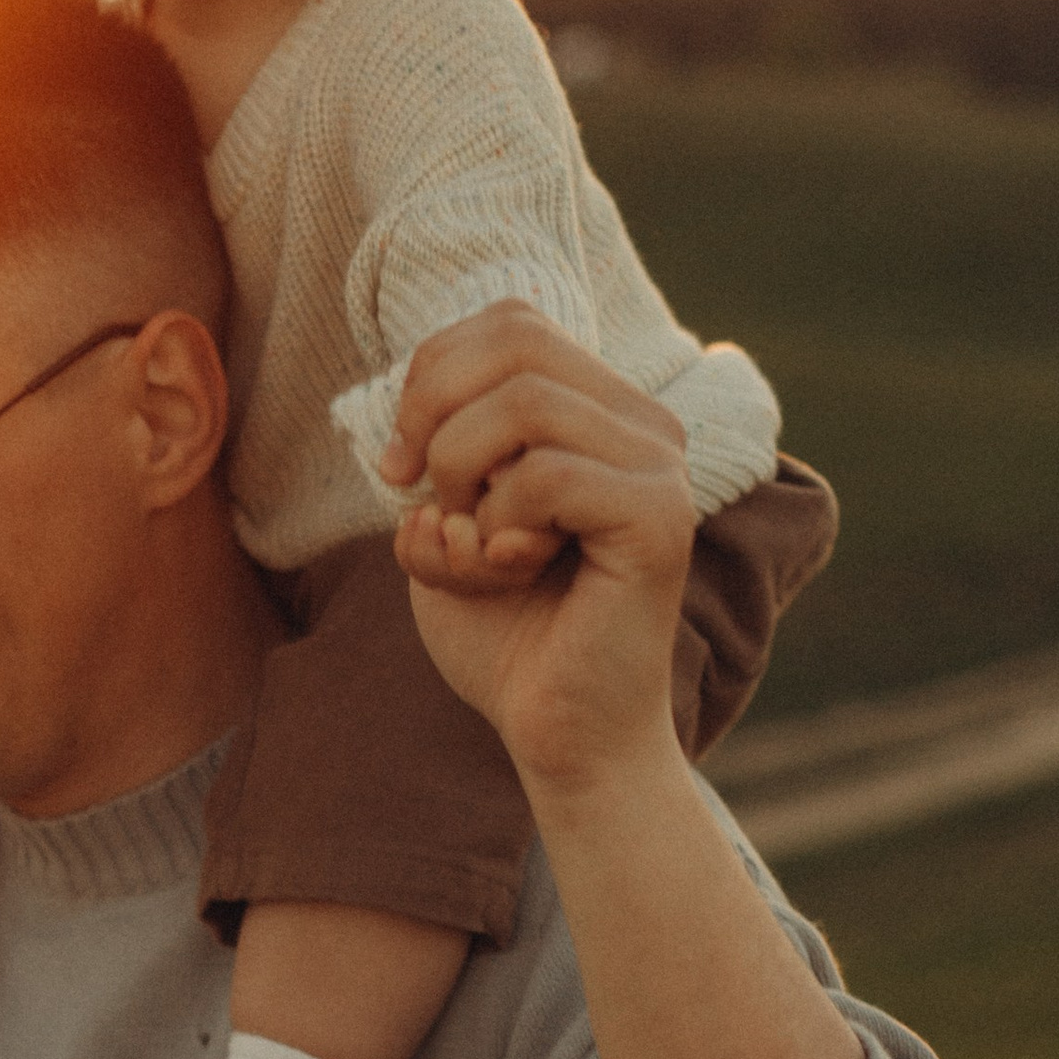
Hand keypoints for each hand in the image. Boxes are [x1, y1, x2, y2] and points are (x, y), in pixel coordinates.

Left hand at [384, 311, 697, 798]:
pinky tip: (514, 571)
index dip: (432, 375)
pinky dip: (498, 524)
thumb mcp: (445, 521)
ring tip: (480, 548)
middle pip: (515, 343)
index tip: (398, 468)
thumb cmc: (505, 632)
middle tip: (426, 501)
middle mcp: (643, 424)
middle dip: (435, 417)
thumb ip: (434, 448)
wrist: (559, 735)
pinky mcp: (660, 518)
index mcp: (600, 411)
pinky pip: (546, 474)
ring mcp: (660, 467)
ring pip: (524, 405)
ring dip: (464, 481)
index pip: (510, 323)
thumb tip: (407, 408)